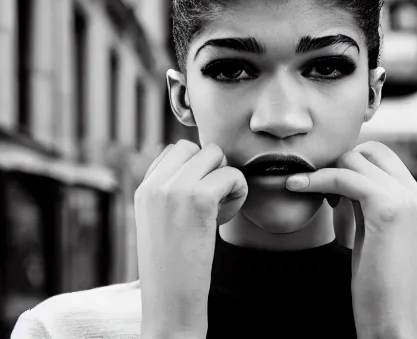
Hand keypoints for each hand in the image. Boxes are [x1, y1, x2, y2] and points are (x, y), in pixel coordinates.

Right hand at [135, 140, 247, 338]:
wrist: (169, 303)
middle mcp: (156, 183)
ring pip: (216, 155)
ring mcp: (175, 188)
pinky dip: (239, 192)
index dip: (195, 167)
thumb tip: (200, 161)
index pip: (175, 149)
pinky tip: (227, 216)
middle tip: (213, 199)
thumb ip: (169, 189)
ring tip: (220, 207)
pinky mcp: (199, 199)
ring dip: (227, 177)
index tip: (198, 196)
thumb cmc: (172, 265)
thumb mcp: (158, 220)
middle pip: (197, 147)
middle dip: (212, 167)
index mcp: (144, 188)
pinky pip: (232, 175)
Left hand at [285, 141, 416, 338]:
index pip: (378, 153)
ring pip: (353, 159)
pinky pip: (344, 177)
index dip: (349, 162)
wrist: (391, 319)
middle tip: (320, 191)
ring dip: (323, 171)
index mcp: (413, 195)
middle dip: (337, 163)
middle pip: (366, 150)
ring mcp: (405, 198)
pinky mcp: (388, 208)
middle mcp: (414, 192)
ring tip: (308, 193)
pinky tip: (296, 187)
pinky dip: (316, 179)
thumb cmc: (376, 278)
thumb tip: (337, 174)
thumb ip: (362, 199)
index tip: (328, 186)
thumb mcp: (371, 227)